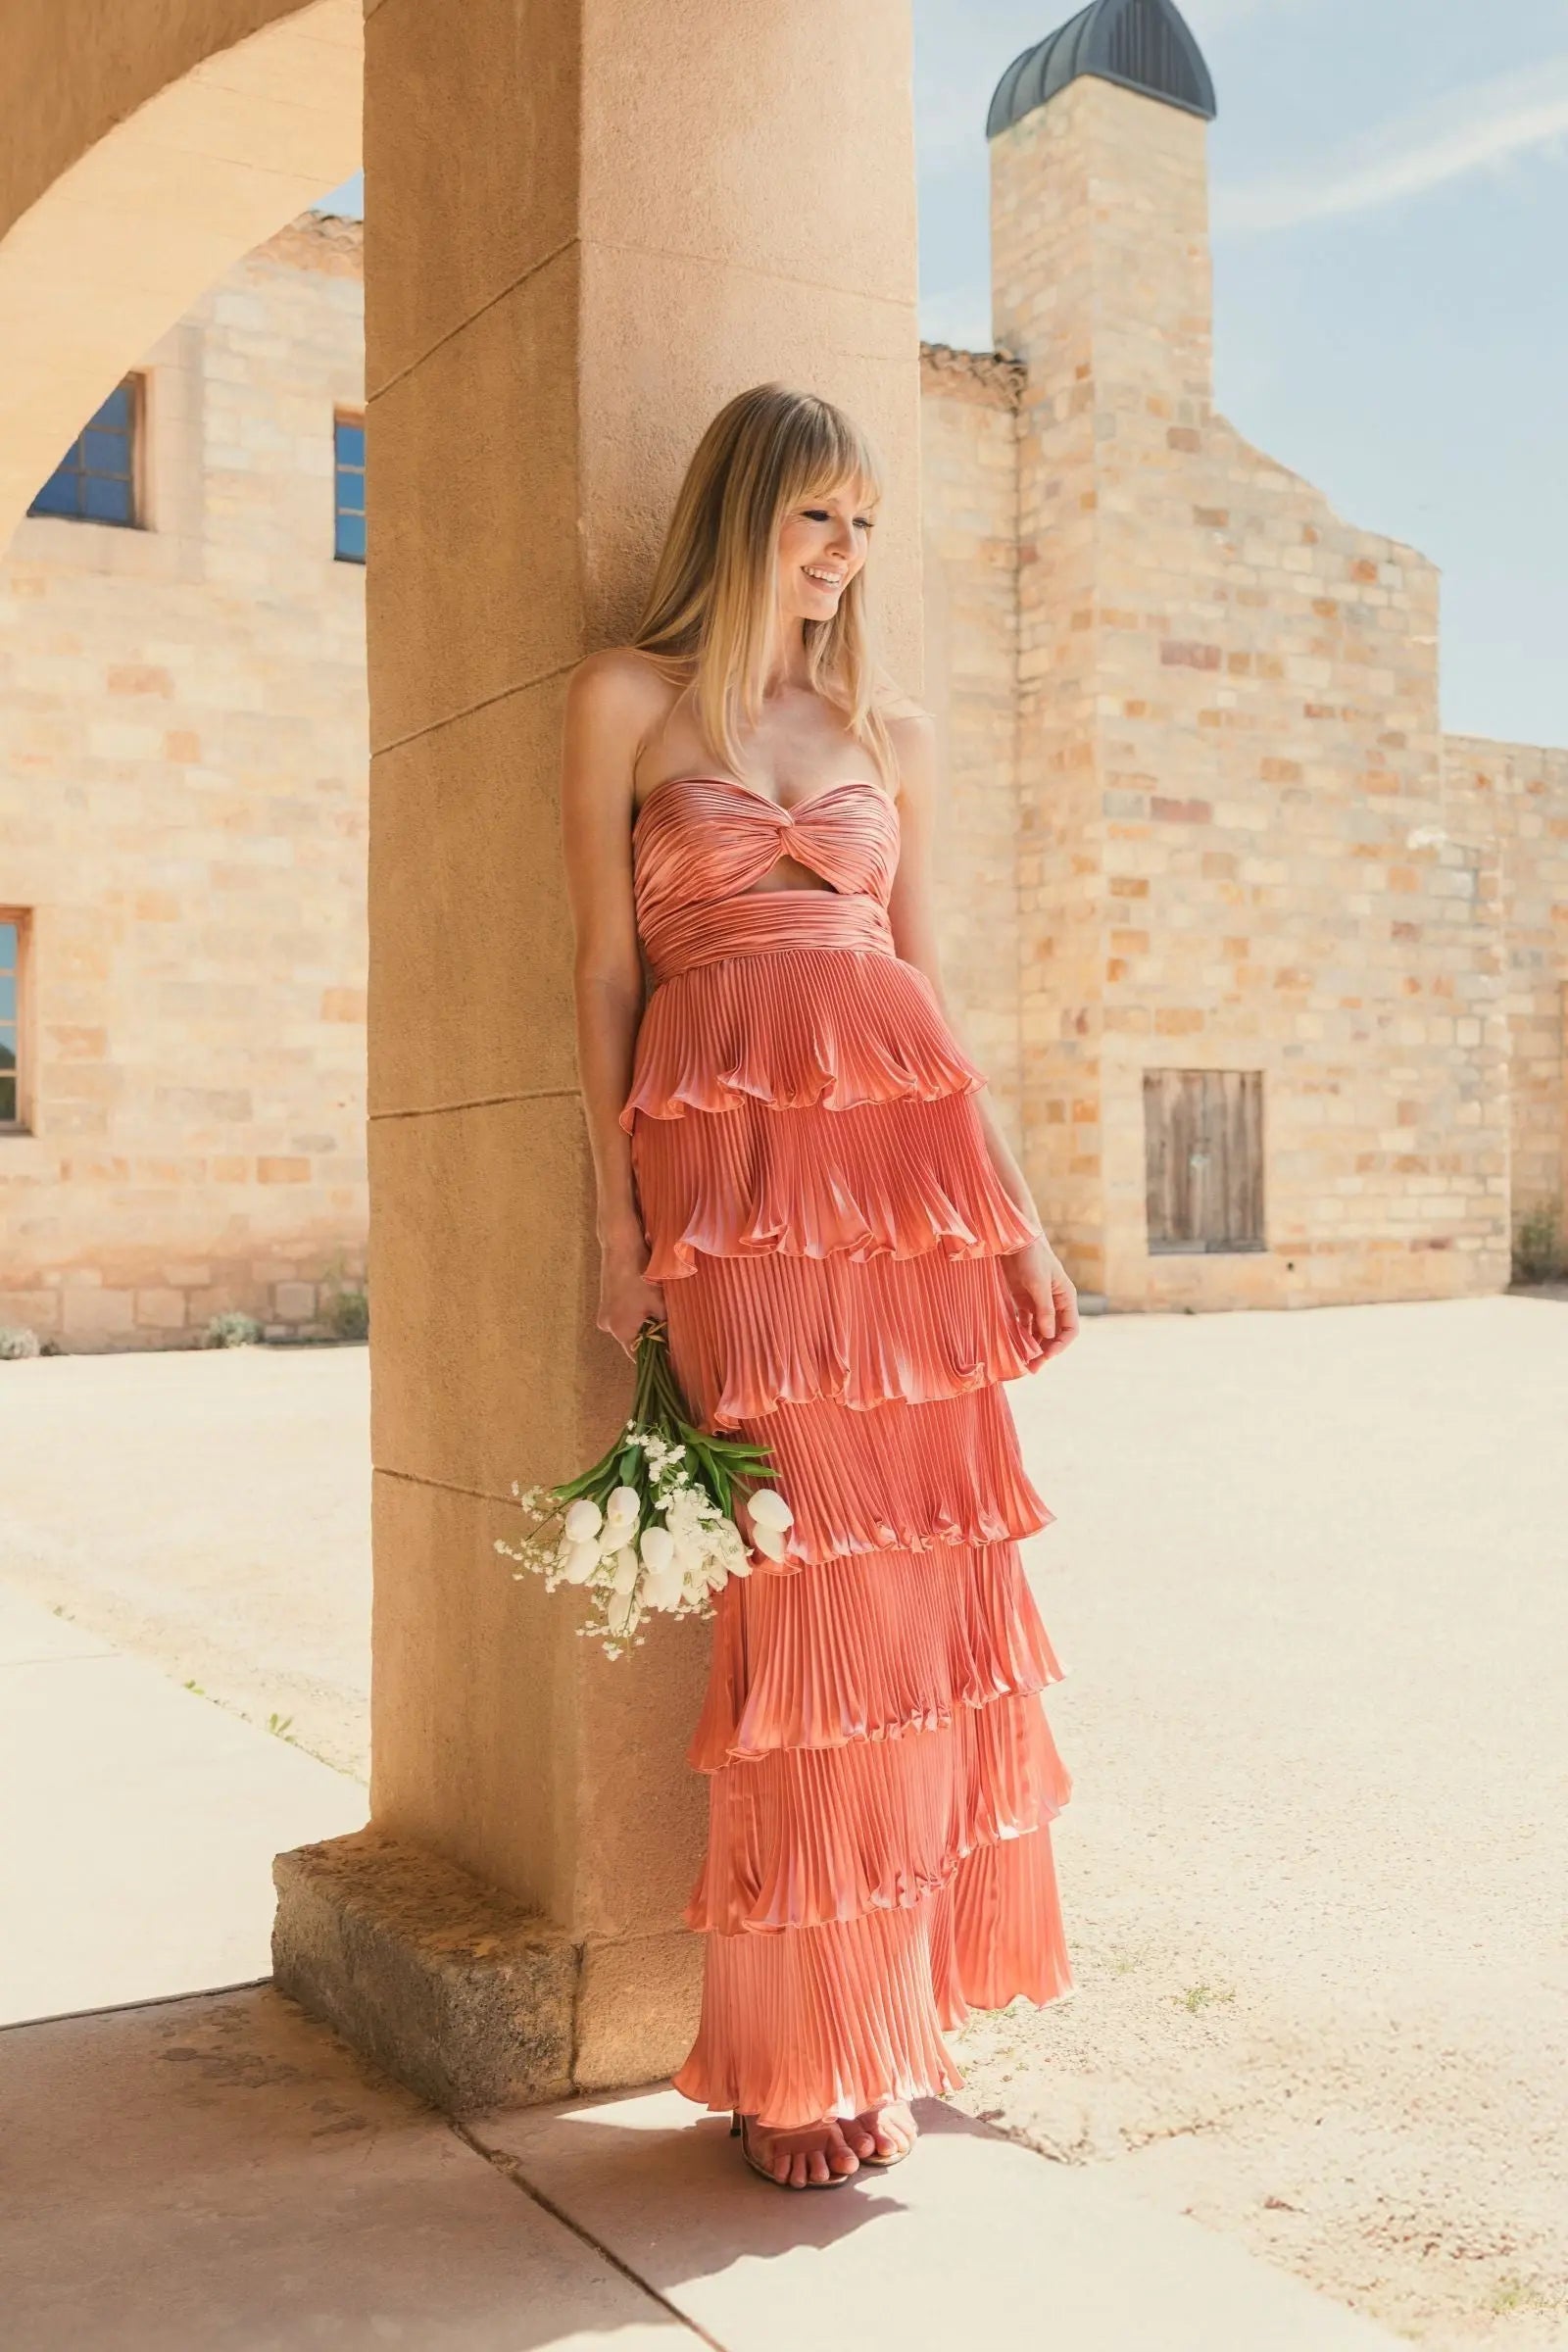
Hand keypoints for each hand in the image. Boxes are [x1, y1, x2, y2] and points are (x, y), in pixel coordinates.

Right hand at [597, 1232, 664, 1356]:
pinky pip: (622, 1316)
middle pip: (633, 1342)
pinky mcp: (605, 1302)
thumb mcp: (660, 1304)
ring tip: (657, 1310)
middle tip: (669, 1330)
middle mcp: (608, 1327)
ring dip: (642, 1323)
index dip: (655, 1358)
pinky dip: (634, 1313)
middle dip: (650, 1338)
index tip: (669, 1358)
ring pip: (628, 1327)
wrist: (621, 1246)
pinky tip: (645, 1300)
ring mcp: (604, 1314)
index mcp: (620, 1331)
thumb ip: (666, 1328)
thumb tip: (675, 1345)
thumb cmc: (642, 1275)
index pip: (638, 1357)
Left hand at [1003, 1239, 1078, 1363]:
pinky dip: (1021, 1335)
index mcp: (1066, 1298)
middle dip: (1046, 1351)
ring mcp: (1039, 1303)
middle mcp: (1055, 1303)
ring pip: (1039, 1332)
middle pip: (1054, 1334)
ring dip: (1033, 1347)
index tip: (1047, 1357)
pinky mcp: (1023, 1301)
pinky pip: (1024, 1324)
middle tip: (1033, 1368)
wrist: (1013, 1239)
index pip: (1070, 1329)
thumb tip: (1049, 1336)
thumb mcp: (1039, 1284)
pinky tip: (1014, 1346)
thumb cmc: (1031, 1257)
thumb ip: (1044, 1309)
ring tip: (1023, 1362)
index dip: (1061, 1345)